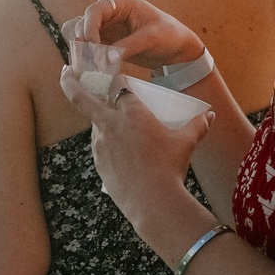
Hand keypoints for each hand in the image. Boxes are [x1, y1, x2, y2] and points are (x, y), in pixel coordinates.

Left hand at [59, 61, 212, 225]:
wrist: (153, 202)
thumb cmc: (169, 167)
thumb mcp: (186, 142)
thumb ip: (197, 125)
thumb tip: (209, 115)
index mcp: (131, 111)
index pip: (118, 85)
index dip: (118, 81)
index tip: (119, 79)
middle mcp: (110, 123)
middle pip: (82, 97)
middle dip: (69, 82)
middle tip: (65, 72)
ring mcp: (100, 144)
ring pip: (95, 124)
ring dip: (103, 122)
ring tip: (122, 133)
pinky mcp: (97, 162)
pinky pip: (100, 147)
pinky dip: (108, 145)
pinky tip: (124, 156)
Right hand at [69, 0, 204, 72]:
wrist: (177, 48)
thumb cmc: (169, 35)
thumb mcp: (152, 38)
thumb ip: (128, 46)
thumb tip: (105, 58)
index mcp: (121, 2)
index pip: (95, 11)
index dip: (89, 28)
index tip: (93, 47)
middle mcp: (110, 11)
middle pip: (82, 23)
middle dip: (83, 41)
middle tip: (90, 61)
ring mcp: (106, 26)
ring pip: (80, 34)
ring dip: (81, 49)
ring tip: (89, 66)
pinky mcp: (106, 40)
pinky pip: (88, 47)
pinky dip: (86, 56)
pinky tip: (92, 68)